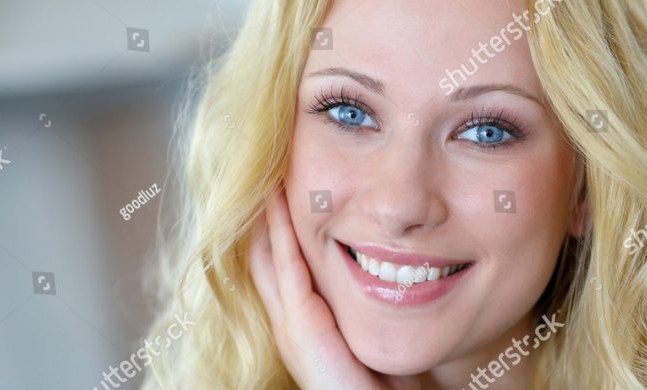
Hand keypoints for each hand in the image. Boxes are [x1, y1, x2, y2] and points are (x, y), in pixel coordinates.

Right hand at [249, 189, 397, 389]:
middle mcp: (287, 319)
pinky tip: (276, 201)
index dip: (275, 226)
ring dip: (265, 214)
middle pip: (261, 254)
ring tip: (266, 174)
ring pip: (266, 254)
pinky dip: (279, 231)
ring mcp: (290, 323)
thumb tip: (385, 272)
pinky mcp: (301, 325)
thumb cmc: (380, 384)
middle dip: (260, 214)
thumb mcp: (364, 333)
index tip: (279, 187)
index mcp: (301, 320)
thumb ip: (361, 306)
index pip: (278, 262)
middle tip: (264, 171)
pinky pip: (286, 267)